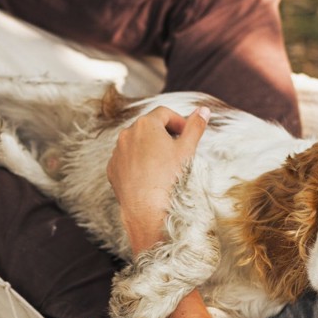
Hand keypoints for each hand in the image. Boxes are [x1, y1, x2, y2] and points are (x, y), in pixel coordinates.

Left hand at [107, 106, 209, 253]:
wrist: (147, 208)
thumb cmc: (169, 177)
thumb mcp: (188, 149)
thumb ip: (196, 126)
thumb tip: (204, 110)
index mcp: (146, 124)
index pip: (165, 113)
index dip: (179, 121)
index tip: (187, 134)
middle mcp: (127, 133)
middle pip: (149, 127)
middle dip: (164, 134)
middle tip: (178, 149)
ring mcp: (118, 151)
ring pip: (137, 143)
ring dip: (150, 148)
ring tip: (164, 165)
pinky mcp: (113, 168)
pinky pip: (127, 159)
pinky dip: (138, 163)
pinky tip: (150, 176)